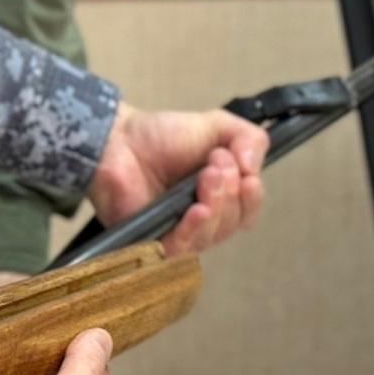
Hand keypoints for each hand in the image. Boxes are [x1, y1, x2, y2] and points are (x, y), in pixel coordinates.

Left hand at [88, 103, 267, 254]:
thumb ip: (248, 138)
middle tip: (214, 165)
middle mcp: (202, 220)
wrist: (118, 138)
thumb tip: (255, 166)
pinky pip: (180, 248)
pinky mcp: (152, 242)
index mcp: (220, 198)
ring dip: (215, 206)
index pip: (247, 213)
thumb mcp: (215, 126)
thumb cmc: (161, 136)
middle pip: (231, 224)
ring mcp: (177, 233)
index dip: (252, 197)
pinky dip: (193, 229)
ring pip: (210, 236)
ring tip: (205, 176)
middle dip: (230, 192)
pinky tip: (195, 210)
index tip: (245, 172)